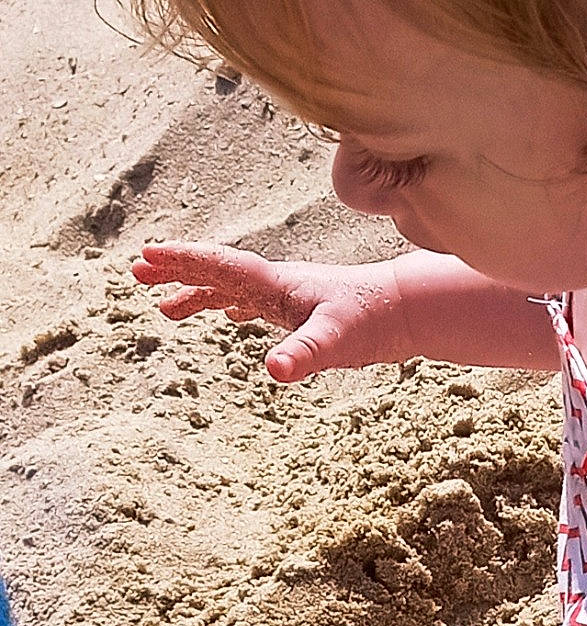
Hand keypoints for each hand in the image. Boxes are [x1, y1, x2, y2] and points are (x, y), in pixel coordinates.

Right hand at [131, 244, 412, 382]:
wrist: (410, 311)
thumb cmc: (375, 321)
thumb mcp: (337, 340)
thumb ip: (305, 354)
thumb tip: (273, 371)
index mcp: (276, 284)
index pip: (220, 267)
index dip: (182, 262)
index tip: (146, 255)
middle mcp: (279, 284)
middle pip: (219, 271)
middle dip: (178, 270)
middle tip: (137, 271)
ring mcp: (290, 296)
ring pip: (233, 288)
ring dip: (198, 292)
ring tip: (165, 307)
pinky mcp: (304, 310)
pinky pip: (255, 302)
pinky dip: (230, 304)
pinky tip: (227, 314)